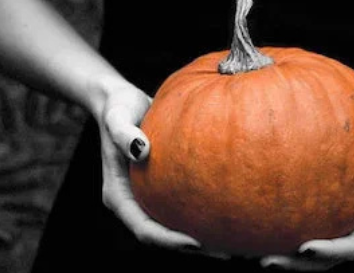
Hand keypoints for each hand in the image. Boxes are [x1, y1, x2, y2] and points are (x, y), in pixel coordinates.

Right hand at [96, 88, 228, 258]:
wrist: (122, 101)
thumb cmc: (118, 108)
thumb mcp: (117, 116)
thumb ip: (123, 133)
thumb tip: (141, 150)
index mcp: (118, 196)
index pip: (144, 229)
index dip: (169, 240)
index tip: (196, 242)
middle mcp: (134, 202)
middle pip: (163, 235)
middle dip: (193, 246)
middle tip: (228, 251)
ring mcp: (148, 197)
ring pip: (175, 225)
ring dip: (203, 236)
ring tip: (237, 240)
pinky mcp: (163, 188)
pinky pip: (184, 206)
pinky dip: (204, 213)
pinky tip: (232, 211)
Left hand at [260, 126, 353, 270]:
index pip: (352, 247)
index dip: (329, 252)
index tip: (304, 248)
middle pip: (326, 261)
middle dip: (298, 265)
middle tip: (268, 261)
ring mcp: (342, 231)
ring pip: (311, 254)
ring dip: (284, 257)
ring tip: (250, 253)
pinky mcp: (327, 222)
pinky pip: (302, 230)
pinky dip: (280, 232)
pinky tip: (251, 227)